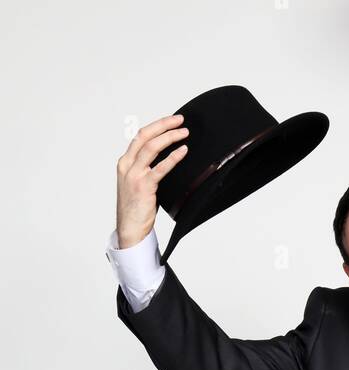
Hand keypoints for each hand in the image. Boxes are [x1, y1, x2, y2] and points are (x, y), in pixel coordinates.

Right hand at [115, 113, 188, 248]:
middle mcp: (127, 165)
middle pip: (145, 136)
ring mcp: (134, 175)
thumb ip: (147, 170)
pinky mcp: (144, 186)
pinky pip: (160, 168)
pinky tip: (183, 151)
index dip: (157, 126)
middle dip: (164, 125)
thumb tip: (166, 159)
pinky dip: (173, 157)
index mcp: (125, 162)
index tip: (172, 121)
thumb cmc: (137, 208)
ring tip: (184, 133)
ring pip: (151, 147)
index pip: (140, 136)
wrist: (130, 229)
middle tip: (180, 121)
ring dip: (170, 137)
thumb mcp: (139, 183)